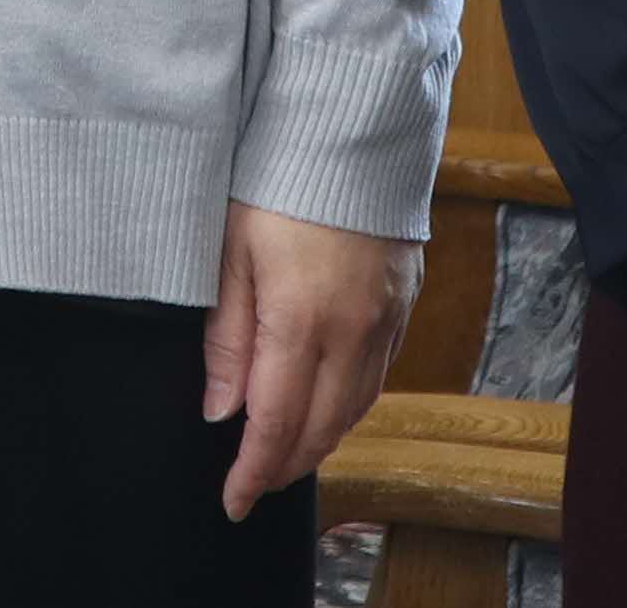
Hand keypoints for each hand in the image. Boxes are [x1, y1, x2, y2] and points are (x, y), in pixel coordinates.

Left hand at [204, 201, 421, 518]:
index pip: (276, 423)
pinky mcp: (404, 300)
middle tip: (252, 483)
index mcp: (302, 320)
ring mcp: (386, 317)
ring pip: (356, 407)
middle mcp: (353, 330)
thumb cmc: (275, 175)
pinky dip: (350, 403)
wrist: (350, 125)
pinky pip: (378, 374)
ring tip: (284, 453)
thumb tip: (221, 410)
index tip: (232, 501)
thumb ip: (227, 336)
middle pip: (322, 428)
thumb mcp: (229, 250)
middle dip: (286, 465)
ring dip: (320, 439)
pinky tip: (326, 404)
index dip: (253, 471)